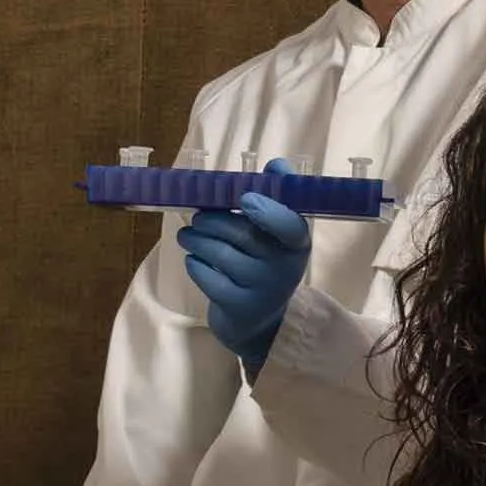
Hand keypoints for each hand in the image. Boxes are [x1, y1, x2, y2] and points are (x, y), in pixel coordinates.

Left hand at [176, 165, 316, 372]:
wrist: (260, 320)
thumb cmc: (265, 264)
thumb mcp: (278, 234)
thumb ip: (278, 196)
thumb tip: (278, 164)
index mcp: (297, 243)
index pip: (289, 225)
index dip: (268, 211)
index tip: (246, 199)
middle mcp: (284, 267)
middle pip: (241, 233)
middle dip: (211, 220)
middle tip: (198, 217)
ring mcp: (262, 290)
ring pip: (218, 252)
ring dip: (195, 238)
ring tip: (188, 236)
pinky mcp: (238, 306)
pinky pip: (206, 275)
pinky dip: (194, 263)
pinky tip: (195, 260)